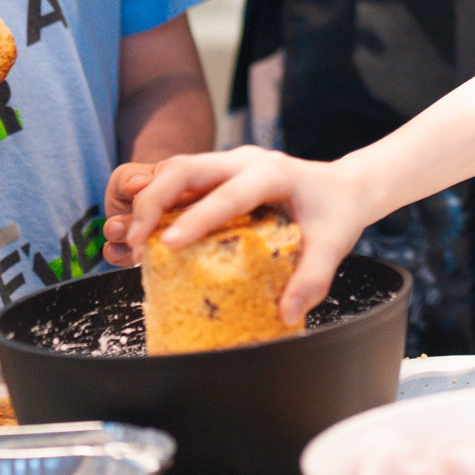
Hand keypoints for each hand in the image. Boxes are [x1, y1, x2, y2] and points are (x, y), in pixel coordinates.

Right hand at [105, 144, 378, 324]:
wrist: (343, 187)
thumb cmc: (336, 214)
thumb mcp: (332, 247)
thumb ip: (312, 279)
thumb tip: (286, 313)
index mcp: (273, 173)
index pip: (229, 193)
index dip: (197, 217)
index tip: (169, 243)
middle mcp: (245, 161)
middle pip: (186, 167)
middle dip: (153, 199)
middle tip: (135, 239)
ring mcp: (229, 163)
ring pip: (176, 168)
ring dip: (149, 199)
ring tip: (132, 239)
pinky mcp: (218, 174)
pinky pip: (181, 181)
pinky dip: (158, 202)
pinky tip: (146, 232)